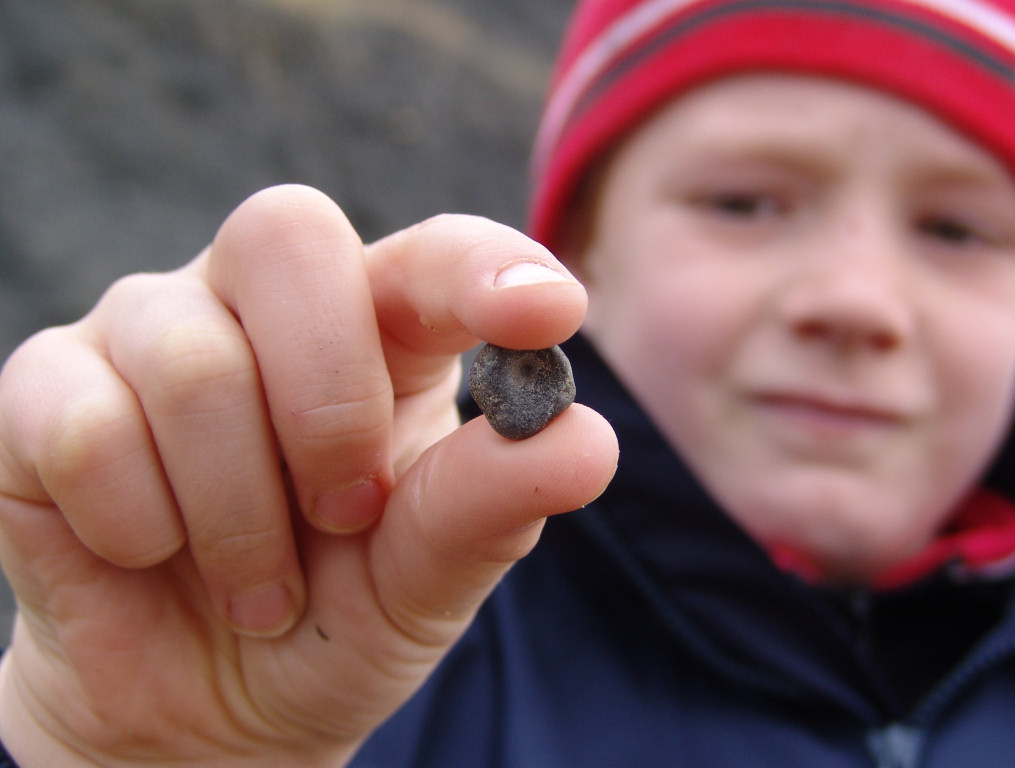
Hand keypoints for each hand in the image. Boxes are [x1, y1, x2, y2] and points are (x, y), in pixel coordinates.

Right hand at [0, 185, 617, 766]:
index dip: (485, 268)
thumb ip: (492, 505)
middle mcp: (262, 305)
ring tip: (259, 588)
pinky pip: (89, 428)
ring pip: (191, 361)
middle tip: (345, 514)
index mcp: (378, 331)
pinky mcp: (47, 391)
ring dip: (240, 513)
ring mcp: (148, 333)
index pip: (432, 256)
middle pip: (289, 238)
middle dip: (328, 400)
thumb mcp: (428, 577)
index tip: (550, 311)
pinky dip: (140, 526)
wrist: (206, 708)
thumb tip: (587, 442)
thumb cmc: (336, 620)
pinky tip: (154, 556)